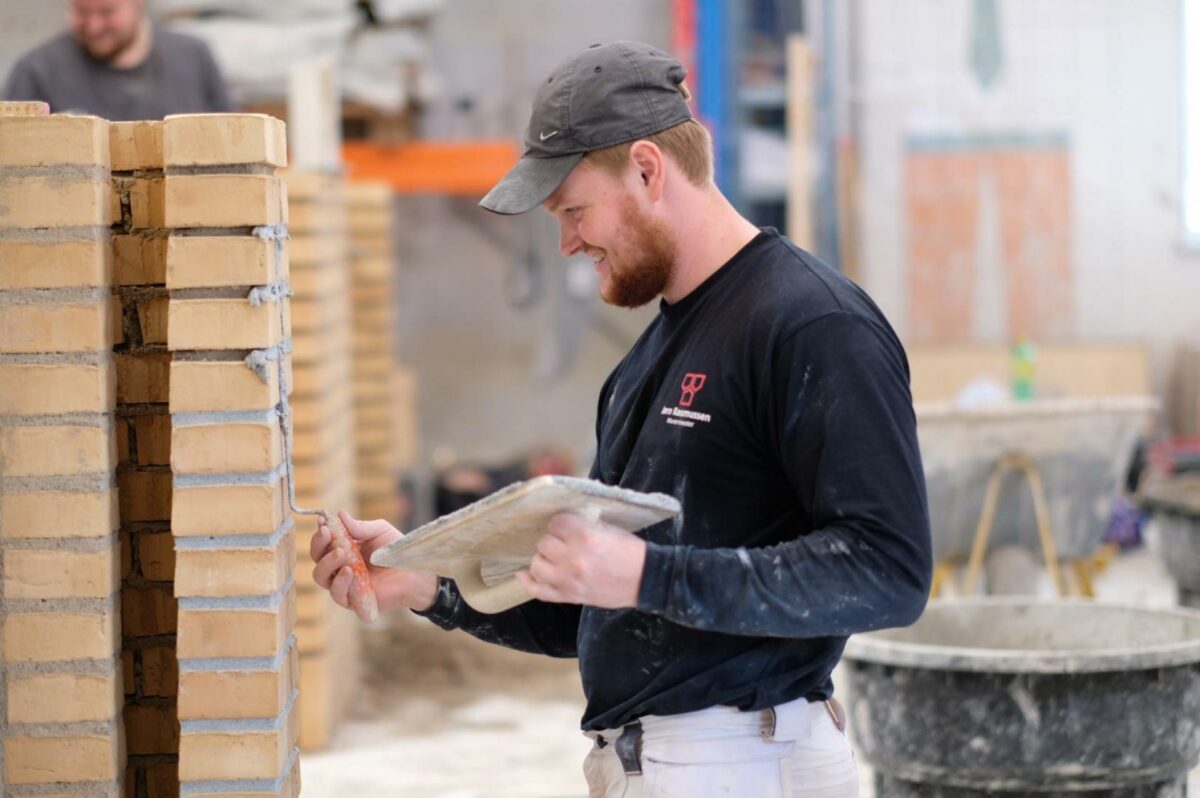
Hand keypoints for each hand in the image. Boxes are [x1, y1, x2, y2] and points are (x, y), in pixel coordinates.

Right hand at [310, 512, 438, 612]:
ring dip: (327, 563)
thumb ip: (360, 527)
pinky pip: (337, 594)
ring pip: (321, 577)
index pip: (323, 543)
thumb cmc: (396, 551)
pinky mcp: (353, 601)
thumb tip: (339, 514)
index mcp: (343, 550)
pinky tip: (349, 571)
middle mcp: (339, 568)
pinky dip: (340, 582)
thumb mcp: (379, 531)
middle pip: (317, 559)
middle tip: (327, 533)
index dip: (319, 532)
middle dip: (318, 544)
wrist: (414, 572)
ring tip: (341, 553)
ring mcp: (344, 585)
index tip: (322, 520)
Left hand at [515, 512, 646, 608]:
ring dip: (543, 558)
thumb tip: (559, 522)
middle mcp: (573, 558)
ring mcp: (568, 580)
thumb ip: (583, 525)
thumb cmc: (629, 551)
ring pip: (537, 564)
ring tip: (553, 557)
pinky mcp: (569, 596)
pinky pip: (538, 590)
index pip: (556, 523)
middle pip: (544, 543)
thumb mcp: (608, 528)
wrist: (645, 580)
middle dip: (553, 540)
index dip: (560, 523)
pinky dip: (528, 581)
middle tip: (563, 542)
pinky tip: (523, 573)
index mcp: (585, 537)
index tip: (565, 526)